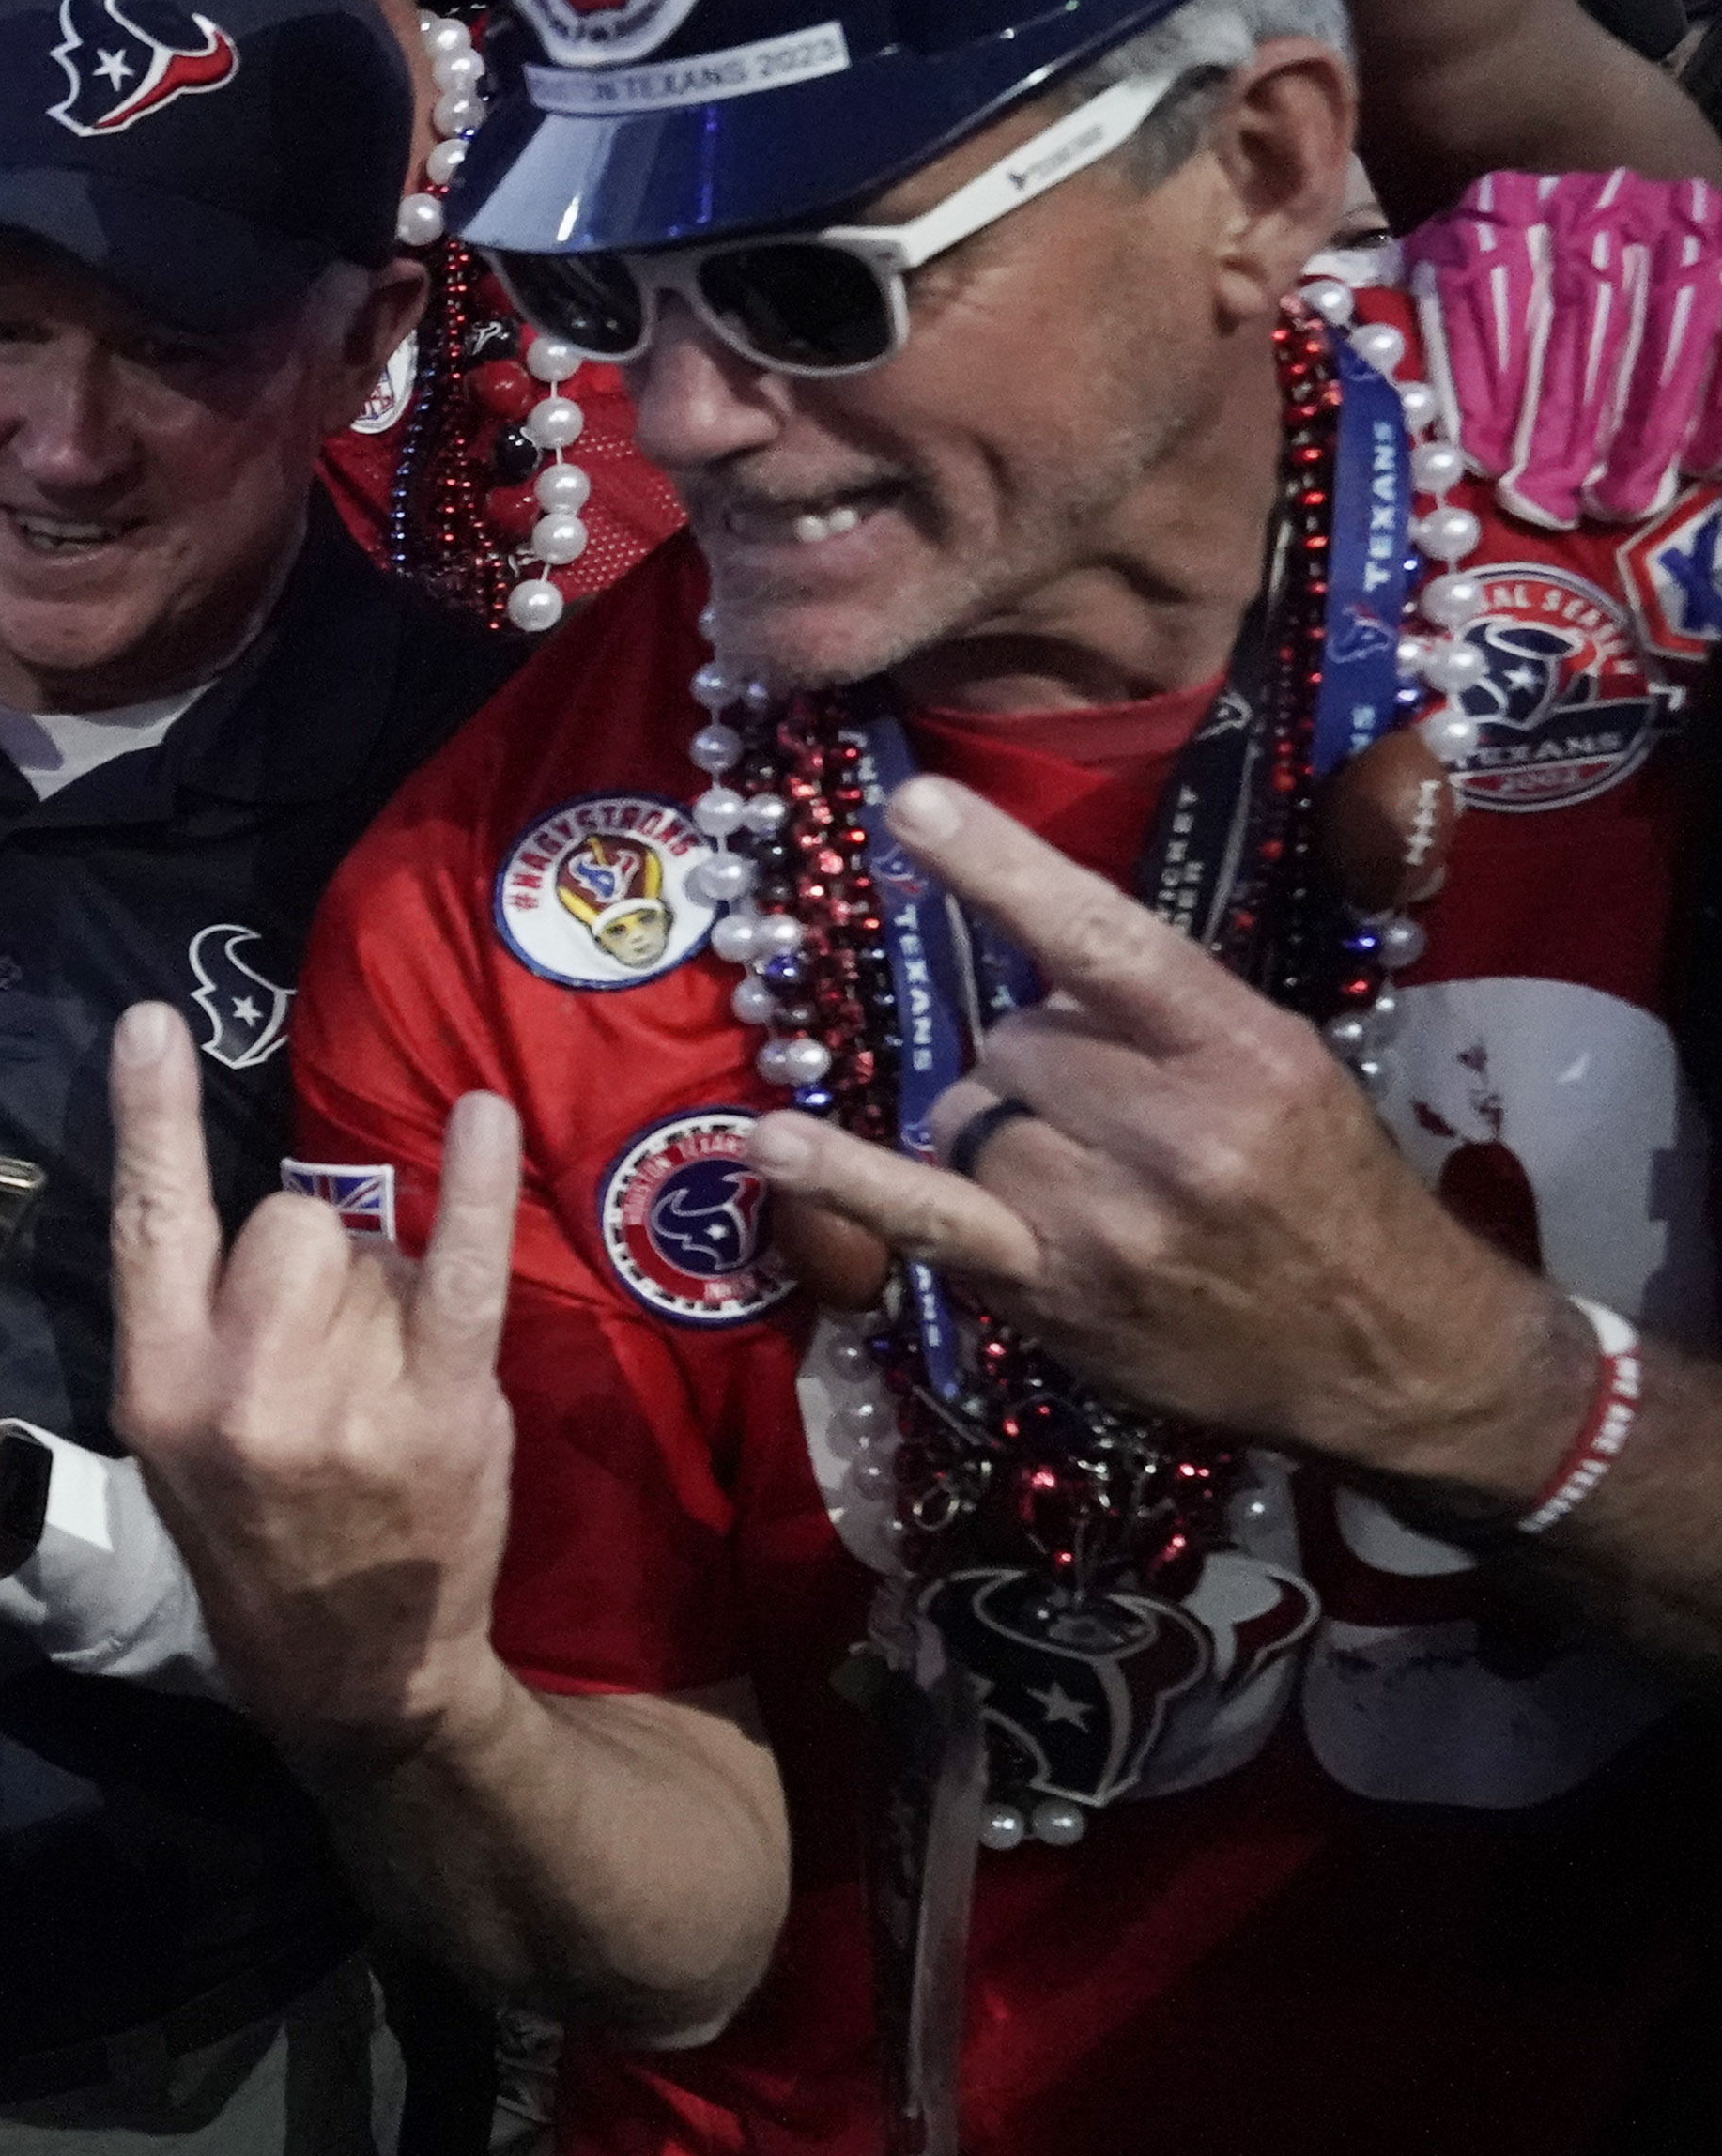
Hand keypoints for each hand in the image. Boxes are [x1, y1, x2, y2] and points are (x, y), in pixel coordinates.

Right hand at [106, 1004, 520, 1759]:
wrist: (349, 1668)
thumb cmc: (257, 1537)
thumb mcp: (174, 1436)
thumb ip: (198, 1322)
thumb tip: (274, 1200)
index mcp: (157, 1383)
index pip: (147, 1222)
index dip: (148, 1117)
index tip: (151, 1020)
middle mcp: (240, 1385)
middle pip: (287, 1217)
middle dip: (315, 1252)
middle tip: (325, 1344)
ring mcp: (343, 1398)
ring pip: (371, 1250)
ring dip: (385, 1288)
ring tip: (380, 1380)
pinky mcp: (442, 1408)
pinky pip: (460, 1269)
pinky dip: (476, 1186)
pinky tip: (484, 1119)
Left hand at [739, 773, 1593, 1501]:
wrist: (1387, 1351)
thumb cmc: (1327, 1188)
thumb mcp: (1283, 1070)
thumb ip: (1159, 1015)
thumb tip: (1029, 975)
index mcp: (1240, 1051)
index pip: (1103, 942)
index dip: (1004, 869)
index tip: (916, 804)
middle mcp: (1171, 1130)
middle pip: (1012, 1040)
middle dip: (1038, 1063)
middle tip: (1113, 1119)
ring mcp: (1101, 1216)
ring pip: (963, 1113)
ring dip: (993, 1130)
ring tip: (1078, 1176)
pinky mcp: (1047, 1290)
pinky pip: (919, 1216)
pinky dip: (844, 1179)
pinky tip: (769, 1145)